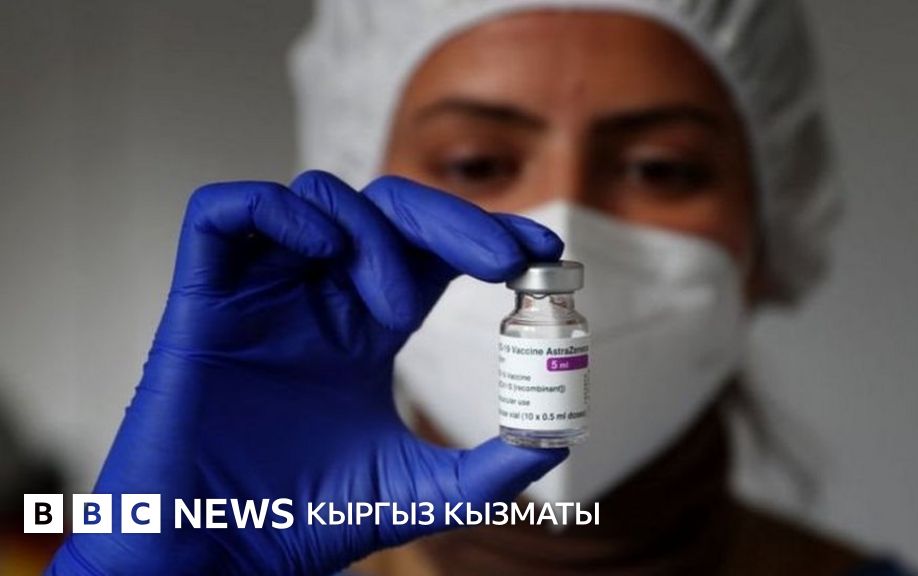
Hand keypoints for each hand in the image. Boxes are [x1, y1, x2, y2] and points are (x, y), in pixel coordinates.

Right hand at [48, 171, 566, 574]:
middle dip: (454, 220)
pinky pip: (223, 213)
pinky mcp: (201, 300)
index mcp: (363, 331)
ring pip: (318, 199)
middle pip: (388, 212)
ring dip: (375, 235)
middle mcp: (316, 300)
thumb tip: (555, 440)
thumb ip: (488, 469)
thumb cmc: (300, 524)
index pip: (429, 254)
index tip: (542, 253)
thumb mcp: (417, 491)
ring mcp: (260, 294)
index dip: (483, 238)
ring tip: (395, 310)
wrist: (216, 560)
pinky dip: (277, 212)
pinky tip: (323, 253)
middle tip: (504, 257)